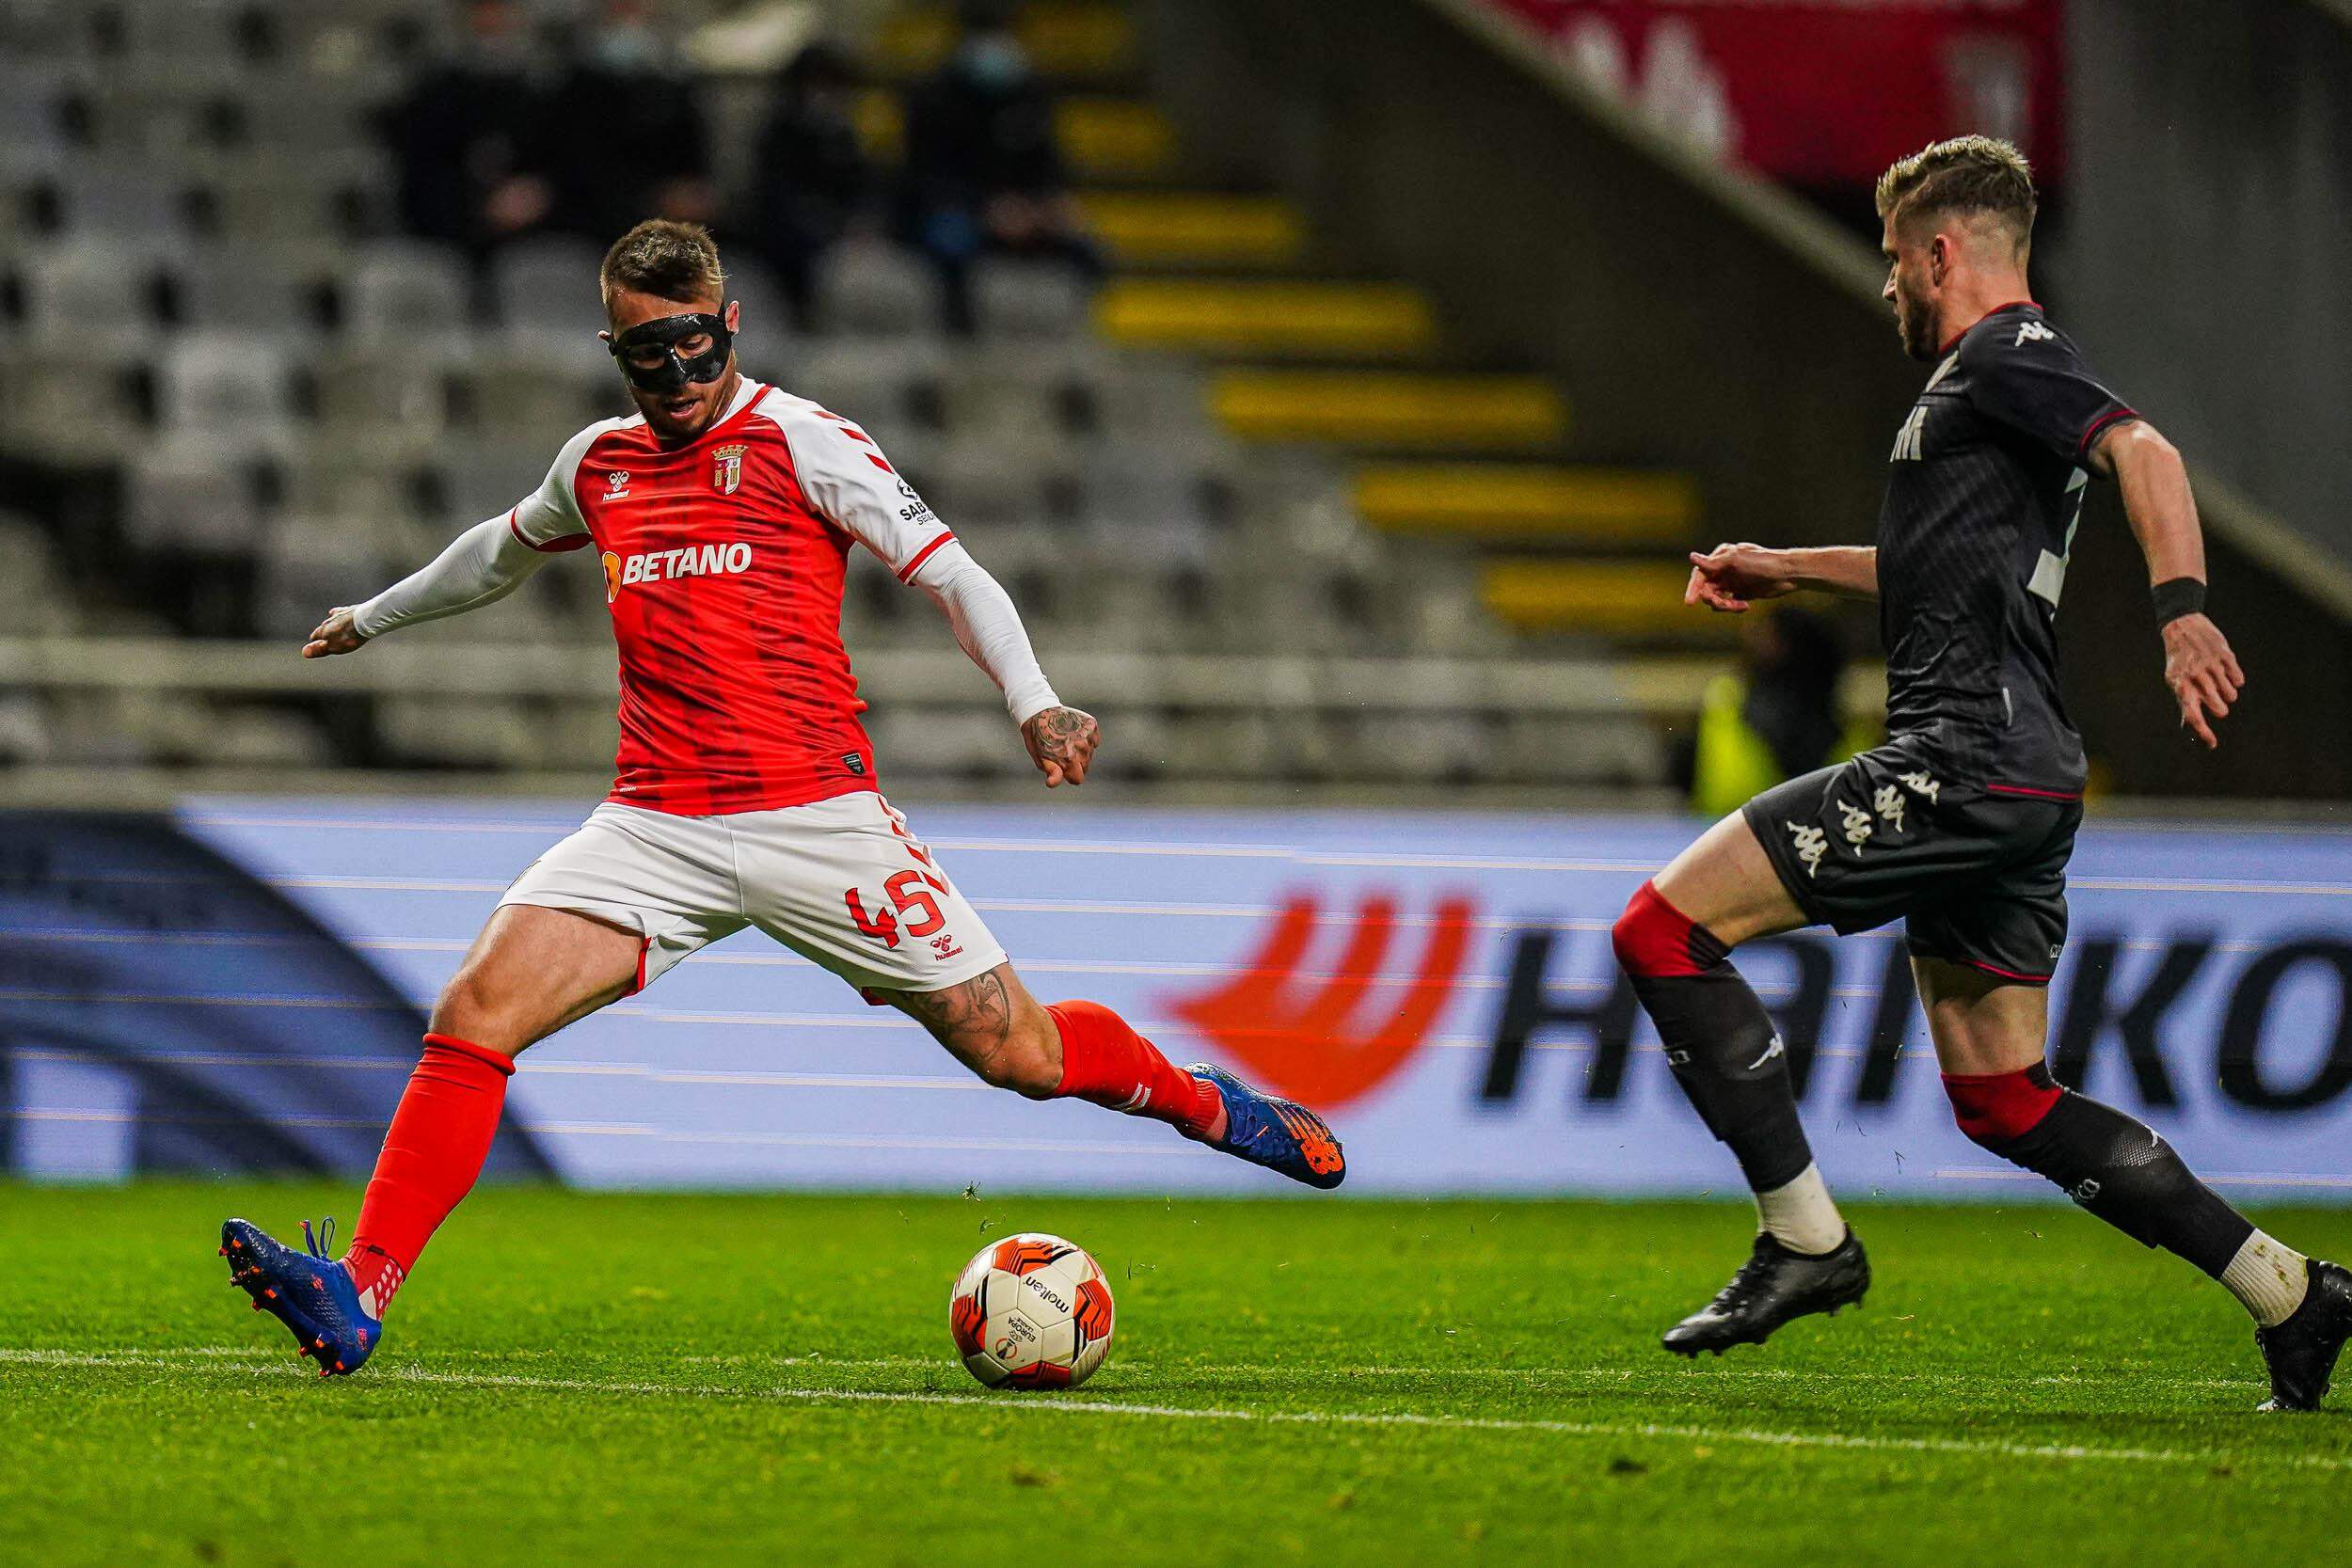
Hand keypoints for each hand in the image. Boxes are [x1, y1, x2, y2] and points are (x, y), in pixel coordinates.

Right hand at [302, 607, 367, 657]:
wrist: (366, 620)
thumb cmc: (349, 635)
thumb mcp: (333, 646)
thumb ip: (319, 648)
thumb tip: (304, 652)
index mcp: (324, 629)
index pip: (315, 636)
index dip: (315, 642)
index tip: (314, 644)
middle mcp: (330, 620)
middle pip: (324, 627)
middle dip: (324, 632)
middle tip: (324, 636)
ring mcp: (342, 613)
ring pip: (334, 618)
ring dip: (333, 623)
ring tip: (334, 626)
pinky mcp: (352, 610)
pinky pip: (346, 612)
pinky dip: (345, 615)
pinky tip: (347, 614)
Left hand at [1022, 705, 1098, 786]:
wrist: (1040, 711)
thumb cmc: (1038, 738)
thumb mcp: (1040, 757)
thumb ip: (1052, 772)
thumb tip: (1052, 783)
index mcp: (1069, 757)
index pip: (1079, 778)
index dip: (1070, 775)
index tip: (1062, 766)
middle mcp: (1082, 746)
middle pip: (1085, 766)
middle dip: (1075, 763)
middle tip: (1061, 751)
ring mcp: (1088, 735)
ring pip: (1090, 754)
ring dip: (1081, 751)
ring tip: (1067, 740)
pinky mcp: (1091, 725)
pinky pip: (1095, 740)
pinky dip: (1087, 739)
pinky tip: (1075, 734)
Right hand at [1684, 543, 1795, 612]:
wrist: (1787, 573)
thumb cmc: (1762, 562)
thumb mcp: (1736, 560)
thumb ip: (1713, 562)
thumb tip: (1692, 557)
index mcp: (1720, 558)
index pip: (1700, 574)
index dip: (1694, 588)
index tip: (1690, 602)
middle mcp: (1723, 570)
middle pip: (1707, 589)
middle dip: (1713, 599)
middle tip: (1723, 604)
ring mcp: (1732, 582)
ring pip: (1716, 599)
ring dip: (1724, 605)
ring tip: (1739, 606)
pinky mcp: (1740, 593)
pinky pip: (1728, 604)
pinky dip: (1733, 607)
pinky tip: (1745, 606)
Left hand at [2161, 613, 2242, 748]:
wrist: (2184, 627)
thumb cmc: (2180, 660)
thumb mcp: (2174, 680)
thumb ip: (2184, 702)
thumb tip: (2190, 726)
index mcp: (2180, 686)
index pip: (2192, 715)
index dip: (2203, 732)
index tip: (2212, 744)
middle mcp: (2195, 677)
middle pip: (2219, 709)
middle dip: (2220, 707)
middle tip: (2216, 699)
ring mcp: (2211, 666)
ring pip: (2231, 695)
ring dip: (2227, 693)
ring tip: (2217, 681)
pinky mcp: (2226, 656)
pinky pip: (2239, 680)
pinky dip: (2235, 679)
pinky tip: (2226, 672)